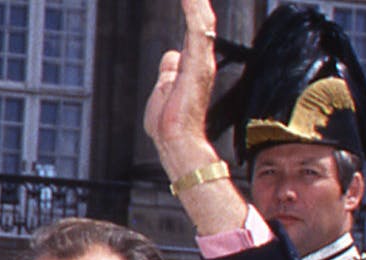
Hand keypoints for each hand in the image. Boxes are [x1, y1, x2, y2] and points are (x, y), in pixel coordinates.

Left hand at [143, 0, 218, 177]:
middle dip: (196, 1)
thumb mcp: (163, 87)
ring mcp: (201, 61)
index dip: (192, 8)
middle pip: (201, 20)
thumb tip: (170, 55)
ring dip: (196, 2)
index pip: (194, 28)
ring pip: (201, 20)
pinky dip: (194, 9)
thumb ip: (169, 70)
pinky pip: (198, 29)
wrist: (176, 140)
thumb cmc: (168, 122)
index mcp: (193, 63)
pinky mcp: (199, 64)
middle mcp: (201, 59)